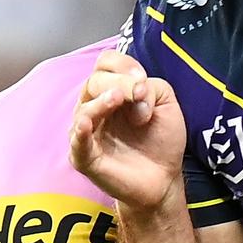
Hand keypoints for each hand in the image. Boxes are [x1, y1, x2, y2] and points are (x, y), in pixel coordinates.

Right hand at [69, 49, 186, 211]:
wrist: (164, 178)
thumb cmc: (161, 138)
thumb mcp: (166, 102)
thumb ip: (151, 87)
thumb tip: (134, 91)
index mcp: (112, 89)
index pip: (105, 63)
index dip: (123, 65)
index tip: (142, 78)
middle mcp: (95, 106)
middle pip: (94, 81)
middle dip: (119, 83)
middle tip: (139, 93)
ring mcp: (88, 132)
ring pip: (85, 108)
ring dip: (101, 100)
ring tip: (117, 98)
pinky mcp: (85, 157)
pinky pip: (76, 142)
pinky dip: (79, 131)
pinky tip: (85, 124)